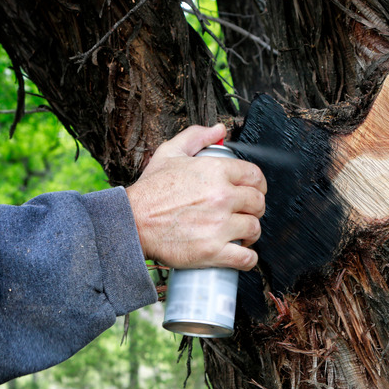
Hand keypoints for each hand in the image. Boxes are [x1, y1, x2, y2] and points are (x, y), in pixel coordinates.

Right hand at [126, 124, 266, 269]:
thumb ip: (196, 136)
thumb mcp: (170, 153)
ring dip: (251, 233)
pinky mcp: (212, 251)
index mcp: (215, 171)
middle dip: (255, 209)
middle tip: (245, 213)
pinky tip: (242, 254)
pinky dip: (248, 259)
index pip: (255, 176)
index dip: (258, 185)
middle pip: (258, 203)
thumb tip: (219, 130)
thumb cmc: (150, 191)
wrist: (130, 222)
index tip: (253, 192)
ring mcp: (218, 225)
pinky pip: (246, 258)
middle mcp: (221, 197)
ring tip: (241, 234)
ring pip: (254, 228)